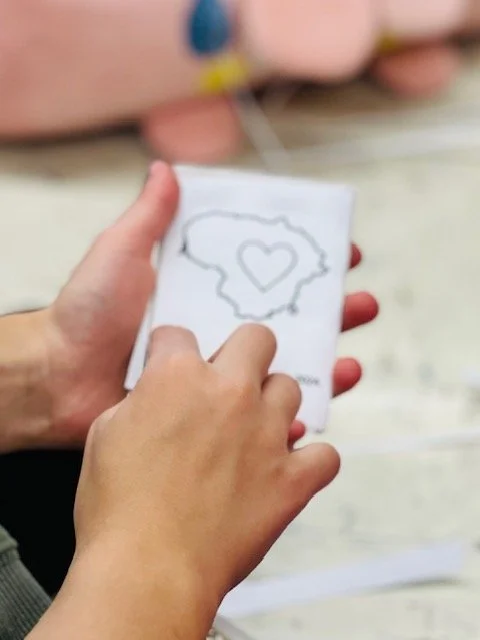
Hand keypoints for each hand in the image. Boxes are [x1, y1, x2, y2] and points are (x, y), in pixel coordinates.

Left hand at [40, 162, 376, 447]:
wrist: (58, 380)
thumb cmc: (84, 315)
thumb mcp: (119, 255)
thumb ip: (148, 219)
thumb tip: (166, 170)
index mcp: (203, 292)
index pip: (265, 271)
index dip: (302, 262)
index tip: (339, 251)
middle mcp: (216, 329)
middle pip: (287, 317)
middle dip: (329, 310)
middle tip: (360, 301)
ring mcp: (216, 371)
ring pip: (284, 364)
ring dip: (325, 358)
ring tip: (352, 355)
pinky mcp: (211, 412)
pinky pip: (261, 413)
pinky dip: (295, 411)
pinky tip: (319, 404)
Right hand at [69, 325, 338, 637]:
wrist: (148, 570)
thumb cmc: (120, 509)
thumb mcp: (107, 434)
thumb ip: (140, 401)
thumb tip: (155, 398)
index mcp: (178, 377)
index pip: (181, 335)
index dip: (173, 349)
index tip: (174, 361)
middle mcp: (229, 394)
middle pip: (258, 339)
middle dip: (243, 352)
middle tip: (231, 377)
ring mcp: (266, 433)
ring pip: (290, 389)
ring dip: (273, 404)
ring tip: (254, 427)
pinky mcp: (291, 478)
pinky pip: (324, 455)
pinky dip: (310, 460)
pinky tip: (289, 468)